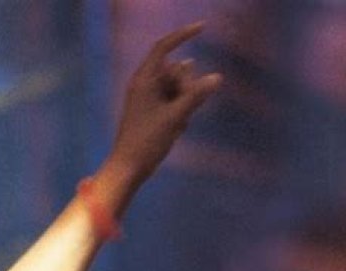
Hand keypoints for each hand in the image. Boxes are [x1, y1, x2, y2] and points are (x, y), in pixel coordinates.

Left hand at [97, 22, 221, 212]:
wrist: (129, 168)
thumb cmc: (147, 141)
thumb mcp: (175, 117)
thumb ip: (196, 96)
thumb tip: (217, 77)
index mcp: (144, 80)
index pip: (163, 48)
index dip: (182, 35)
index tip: (203, 27)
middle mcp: (144, 85)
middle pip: (175, 71)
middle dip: (186, 85)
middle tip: (182, 110)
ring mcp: (148, 100)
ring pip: (177, 89)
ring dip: (184, 103)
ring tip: (178, 125)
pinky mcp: (151, 113)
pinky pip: (173, 104)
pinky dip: (178, 114)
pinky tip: (176, 131)